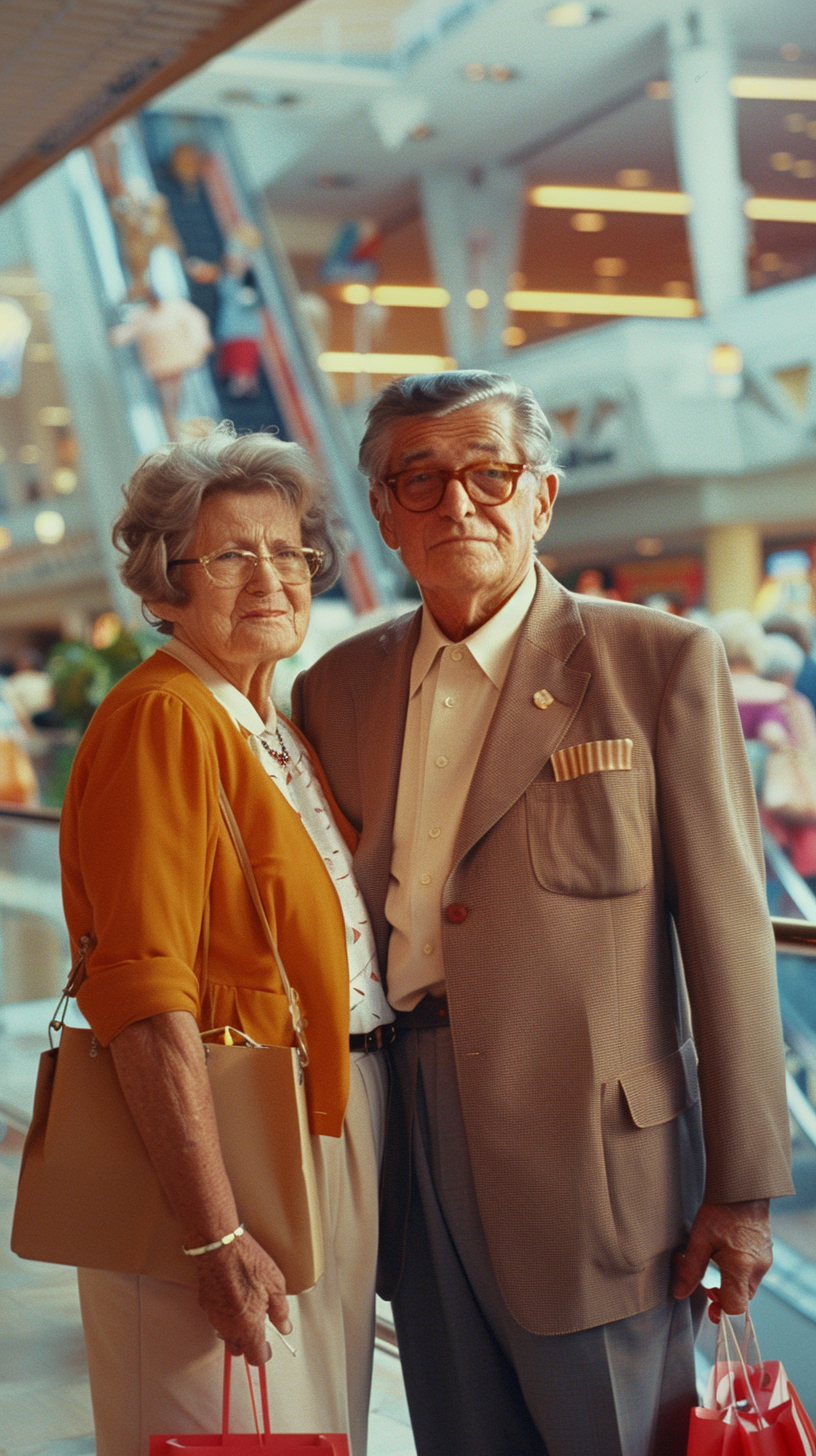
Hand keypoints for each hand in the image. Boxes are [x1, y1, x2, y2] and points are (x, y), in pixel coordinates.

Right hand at [196, 1230, 290, 1363]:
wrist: (218, 1245)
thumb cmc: (247, 1261)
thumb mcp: (275, 1284)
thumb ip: (281, 1312)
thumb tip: (284, 1326)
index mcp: (248, 1326)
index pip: (255, 1357)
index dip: (264, 1354)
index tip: (269, 1347)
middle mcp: (228, 1326)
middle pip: (238, 1348)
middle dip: (248, 1343)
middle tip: (259, 1327)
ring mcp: (214, 1316)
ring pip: (225, 1334)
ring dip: (235, 1329)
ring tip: (247, 1308)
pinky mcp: (205, 1303)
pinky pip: (216, 1317)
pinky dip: (224, 1313)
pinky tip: (233, 1296)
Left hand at [672, 1199, 771, 1321]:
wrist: (741, 1187)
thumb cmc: (719, 1211)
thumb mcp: (699, 1240)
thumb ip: (690, 1270)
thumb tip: (679, 1293)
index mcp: (742, 1268)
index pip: (736, 1307)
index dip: (721, 1311)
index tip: (708, 1302)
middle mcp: (758, 1268)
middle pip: (742, 1298)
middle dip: (723, 1295)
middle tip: (706, 1284)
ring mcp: (765, 1260)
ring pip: (747, 1286)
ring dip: (730, 1283)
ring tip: (713, 1264)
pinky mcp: (766, 1252)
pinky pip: (752, 1272)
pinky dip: (738, 1272)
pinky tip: (724, 1256)